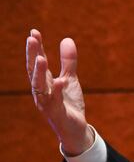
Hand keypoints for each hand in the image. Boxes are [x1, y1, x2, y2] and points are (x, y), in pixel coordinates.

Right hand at [26, 29, 93, 155]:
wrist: (75, 129)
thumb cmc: (68, 104)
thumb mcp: (70, 79)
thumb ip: (68, 61)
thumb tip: (67, 39)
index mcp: (43, 82)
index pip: (37, 62)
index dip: (36, 48)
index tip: (34, 32)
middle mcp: (41, 91)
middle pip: (34, 71)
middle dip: (32, 55)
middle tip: (32, 39)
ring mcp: (47, 103)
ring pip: (40, 87)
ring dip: (40, 73)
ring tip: (41, 58)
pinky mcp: (56, 113)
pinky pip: (55, 102)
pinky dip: (57, 92)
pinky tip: (61, 81)